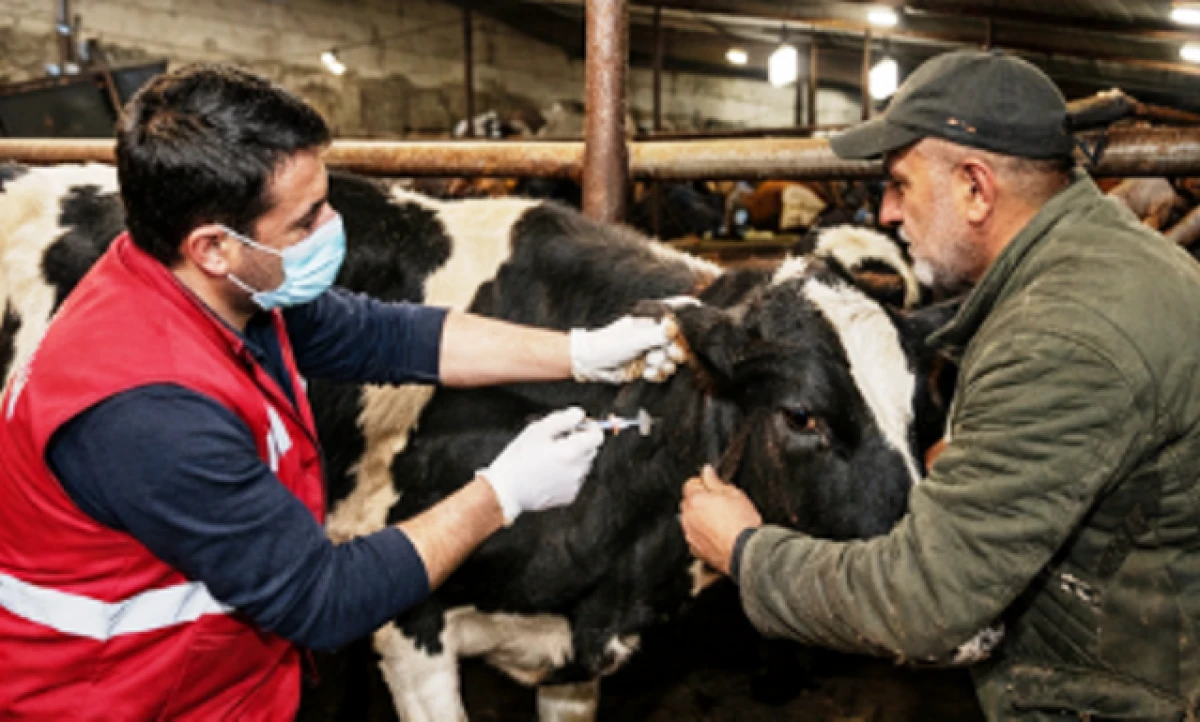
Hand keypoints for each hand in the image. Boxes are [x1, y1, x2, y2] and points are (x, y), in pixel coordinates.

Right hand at [479, 407, 603, 523]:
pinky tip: (548, 472)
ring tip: (549, 458)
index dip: (590, 427)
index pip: (598, 436)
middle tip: (557, 439)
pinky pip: (574, 479)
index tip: (578, 425)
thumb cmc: (519, 459)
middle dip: (579, 441)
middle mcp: (578, 470)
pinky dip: (566, 473)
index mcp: (572, 452)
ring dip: (573, 458)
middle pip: (591, 449)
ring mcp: (574, 485)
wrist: (506, 491)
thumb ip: (563, 419)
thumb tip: (579, 414)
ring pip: (582, 464)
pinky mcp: (569, 496)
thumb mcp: (537, 430)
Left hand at [569, 315, 687, 383]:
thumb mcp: (635, 338)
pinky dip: (656, 374)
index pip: (677, 307)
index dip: (690, 307)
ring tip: (651, 363)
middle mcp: (654, 331)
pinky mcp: (649, 364)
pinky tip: (646, 373)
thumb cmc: (609, 344)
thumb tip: (675, 328)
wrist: (593, 364)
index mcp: (652, 317)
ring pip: (672, 358)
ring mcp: (652, 348)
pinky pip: (663, 371)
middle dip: (676, 349)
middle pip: (679, 339)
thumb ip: (658, 335)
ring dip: (664, 364)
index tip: (701, 310)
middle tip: (671, 354)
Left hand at [679, 465, 761, 575]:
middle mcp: (688, 518)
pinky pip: (695, 537)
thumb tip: (707, 471)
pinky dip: (703, 535)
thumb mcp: (734, 494)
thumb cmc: (742, 524)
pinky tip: (718, 535)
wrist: (746, 552)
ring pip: (691, 520)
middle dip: (700, 501)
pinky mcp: (696, 550)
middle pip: (688, 502)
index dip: (703, 484)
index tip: (714, 487)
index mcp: (695, 500)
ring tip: (722, 522)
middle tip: (720, 504)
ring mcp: (690, 535)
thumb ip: (715, 481)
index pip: (690, 484)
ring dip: (700, 518)